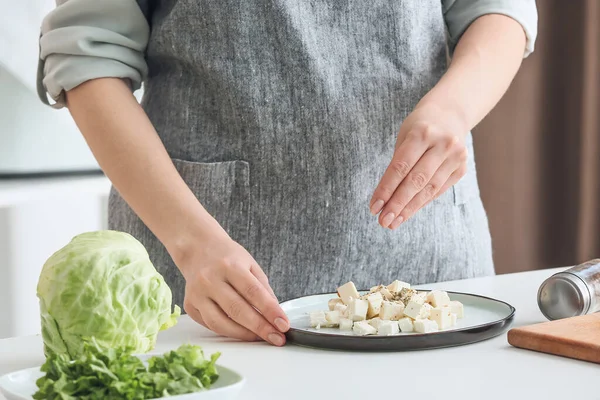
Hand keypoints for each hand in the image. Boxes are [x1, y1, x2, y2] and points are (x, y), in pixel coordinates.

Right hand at [177, 231, 288, 345]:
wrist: (198, 249)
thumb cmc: (228, 257)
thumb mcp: (250, 264)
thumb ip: (263, 288)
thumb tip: (274, 315)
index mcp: (230, 265)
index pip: (253, 292)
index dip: (270, 311)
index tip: (283, 325)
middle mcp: (210, 279)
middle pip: (237, 310)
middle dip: (260, 328)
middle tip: (277, 338)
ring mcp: (197, 294)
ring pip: (220, 323)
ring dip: (244, 335)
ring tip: (260, 338)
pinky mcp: (190, 305)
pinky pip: (210, 325)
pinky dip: (228, 331)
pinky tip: (242, 332)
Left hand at [370, 104, 468, 228]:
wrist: (450, 114)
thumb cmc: (419, 128)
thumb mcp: (404, 137)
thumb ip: (398, 164)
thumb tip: (386, 200)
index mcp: (422, 133)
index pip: (400, 167)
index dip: (386, 190)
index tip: (374, 208)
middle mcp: (442, 144)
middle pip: (416, 181)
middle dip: (398, 204)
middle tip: (383, 221)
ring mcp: (455, 156)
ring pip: (429, 189)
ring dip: (409, 208)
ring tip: (393, 222)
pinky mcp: (461, 168)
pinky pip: (438, 190)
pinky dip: (422, 202)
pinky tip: (408, 212)